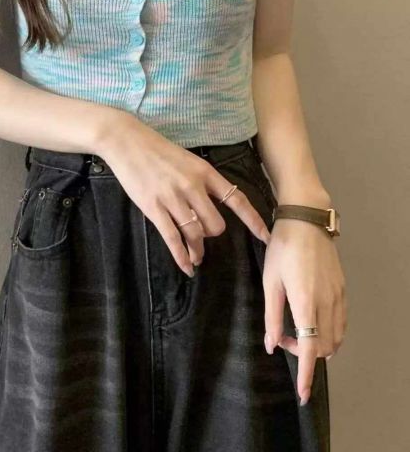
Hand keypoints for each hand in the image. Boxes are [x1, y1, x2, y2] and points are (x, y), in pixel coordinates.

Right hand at [100, 114, 270, 276]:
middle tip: (204, 237)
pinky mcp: (154, 208)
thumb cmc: (157, 150)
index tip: (265, 236)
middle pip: (216, 224)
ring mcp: (173, 198)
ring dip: (198, 250)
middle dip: (212, 235)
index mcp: (205, 172)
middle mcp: (193, 186)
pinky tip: (186, 266)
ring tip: (196, 257)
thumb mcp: (188, 160)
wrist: (128, 141)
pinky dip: (181, 256)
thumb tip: (214, 203)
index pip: (237, 200)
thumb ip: (202, 180)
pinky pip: (173, 238)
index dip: (253, 220)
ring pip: (195, 234)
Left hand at [262, 217, 346, 404]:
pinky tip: (314, 322)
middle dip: (305, 353)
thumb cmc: (282, 248)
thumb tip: (271, 345)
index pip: (310, 349)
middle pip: (324, 347)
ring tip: (294, 328)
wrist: (307, 220)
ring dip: (318, 344)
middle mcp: (327, 304)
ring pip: (336, 337)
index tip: (304, 394)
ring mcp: (338, 297)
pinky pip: (341, 322)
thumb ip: (271, 315)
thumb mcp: (270, 281)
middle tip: (282, 337)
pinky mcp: (343, 289)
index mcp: (306, 303)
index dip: (307, 374)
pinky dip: (330, 332)